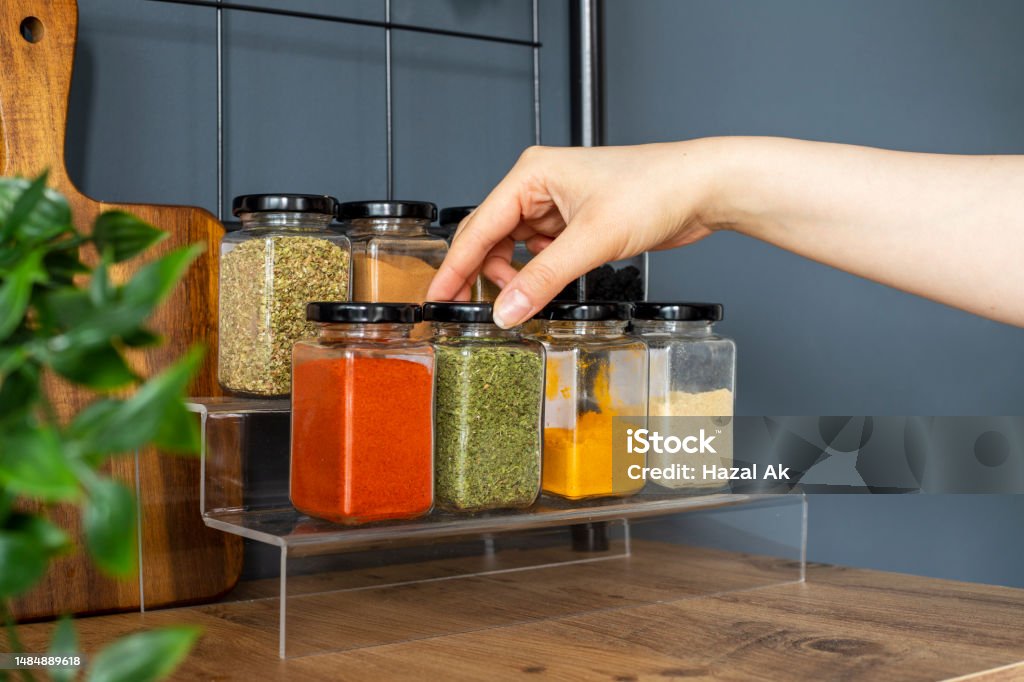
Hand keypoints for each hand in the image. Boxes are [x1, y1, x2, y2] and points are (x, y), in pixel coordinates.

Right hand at [426, 140, 725, 327]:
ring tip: (526, 299)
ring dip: (517, 277)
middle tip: (473, 310)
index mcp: (531, 175)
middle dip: (484, 274)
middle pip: (491, 238)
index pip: (478, 226)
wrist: (702, 188)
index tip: (436, 296)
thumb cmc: (654, 189)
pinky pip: (542, 254)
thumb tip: (506, 311)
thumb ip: (544, 279)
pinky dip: (541, 274)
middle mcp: (538, 186)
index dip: (454, 266)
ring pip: (516, 249)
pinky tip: (550, 287)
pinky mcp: (577, 223)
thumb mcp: (591, 240)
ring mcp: (558, 205)